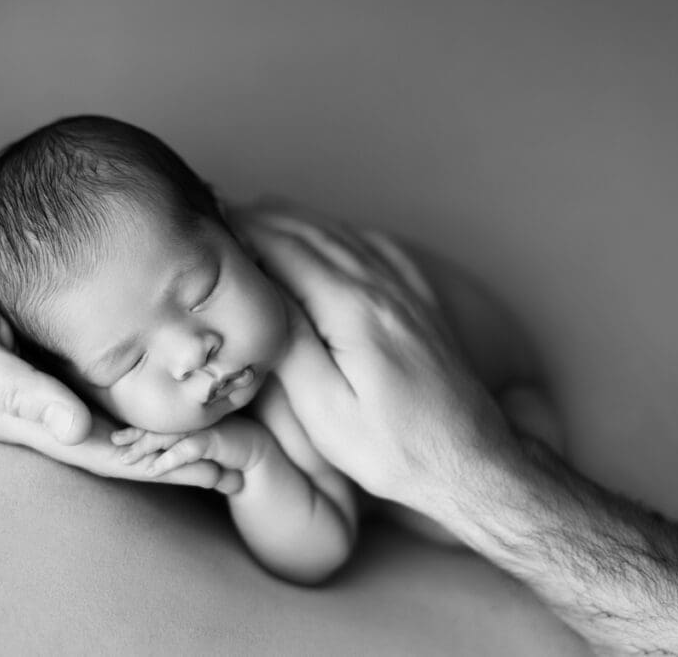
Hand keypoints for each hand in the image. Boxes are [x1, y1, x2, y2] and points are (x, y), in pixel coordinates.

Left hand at [110, 418, 272, 485]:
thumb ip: (178, 447)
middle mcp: (191, 421)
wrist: (254, 451)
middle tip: (113, 441)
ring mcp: (202, 428)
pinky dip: (169, 460)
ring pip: (167, 435)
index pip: (155, 421)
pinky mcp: (213, 440)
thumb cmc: (223, 448)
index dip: (135, 427)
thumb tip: (146, 456)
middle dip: (133, 434)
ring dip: (145, 447)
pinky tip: (154, 469)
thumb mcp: (197, 446)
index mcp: (185, 420)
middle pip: (156, 425)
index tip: (115, 435)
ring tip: (127, 458)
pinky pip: (187, 449)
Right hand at [233, 206, 509, 510]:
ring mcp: (407, 290)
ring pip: (343, 233)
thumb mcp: (326, 411)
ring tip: (258, 214)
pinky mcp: (421, 302)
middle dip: (263, 217)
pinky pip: (376, 246)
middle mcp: (383, 287)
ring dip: (298, 220)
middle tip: (222, 214)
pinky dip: (340, 231)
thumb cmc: (392, 449)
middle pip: (312, 231)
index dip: (243, 230)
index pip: (285, 247)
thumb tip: (258, 293)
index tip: (209, 225)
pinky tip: (329, 233)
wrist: (468, 462)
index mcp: (354, 309)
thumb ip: (290, 345)